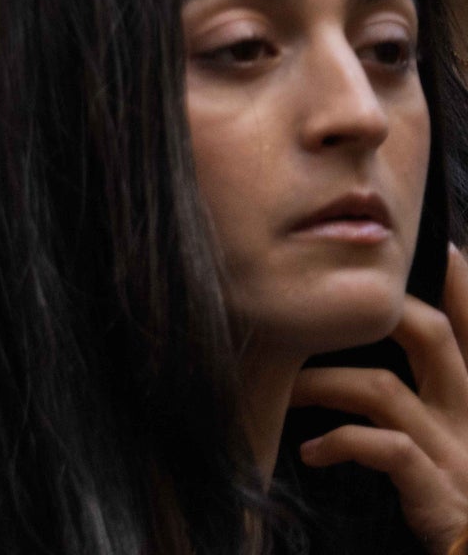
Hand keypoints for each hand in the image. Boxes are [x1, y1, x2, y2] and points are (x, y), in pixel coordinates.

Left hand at [295, 244, 467, 550]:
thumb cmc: (454, 493)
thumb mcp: (449, 436)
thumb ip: (426, 391)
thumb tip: (373, 344)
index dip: (461, 286)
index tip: (440, 247)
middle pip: (432, 337)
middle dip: (377, 312)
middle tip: (320, 307)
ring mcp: (458, 453)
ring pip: (384, 389)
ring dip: (324, 381)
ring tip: (289, 388)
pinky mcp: (438, 491)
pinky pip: (385, 448)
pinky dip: (340, 443)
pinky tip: (311, 453)